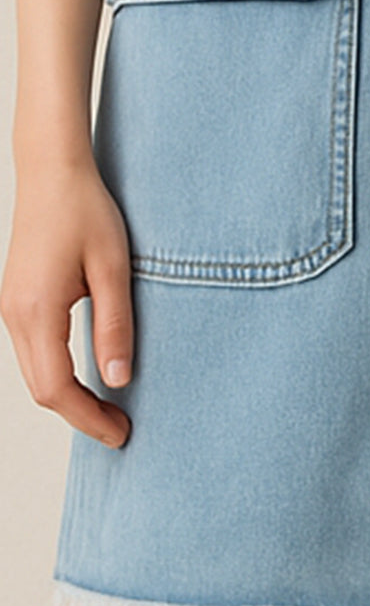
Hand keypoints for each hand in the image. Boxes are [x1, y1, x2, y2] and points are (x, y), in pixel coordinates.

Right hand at [0, 157, 133, 448]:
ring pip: (34, 372)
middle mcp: (14, 315)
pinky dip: (58, 372)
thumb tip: (119, 380)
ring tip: (110, 408)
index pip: (58, 389)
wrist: (52, 171)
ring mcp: (10, 308)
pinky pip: (34, 350)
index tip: (122, 434)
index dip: (89, 418)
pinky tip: (88, 373)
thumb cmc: (86, 211)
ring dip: (69, 396)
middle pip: (41, 389)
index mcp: (37, 311)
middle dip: (80, 415)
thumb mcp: (113, 268)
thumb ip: (115, 325)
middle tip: (122, 429)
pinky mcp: (17, 299)